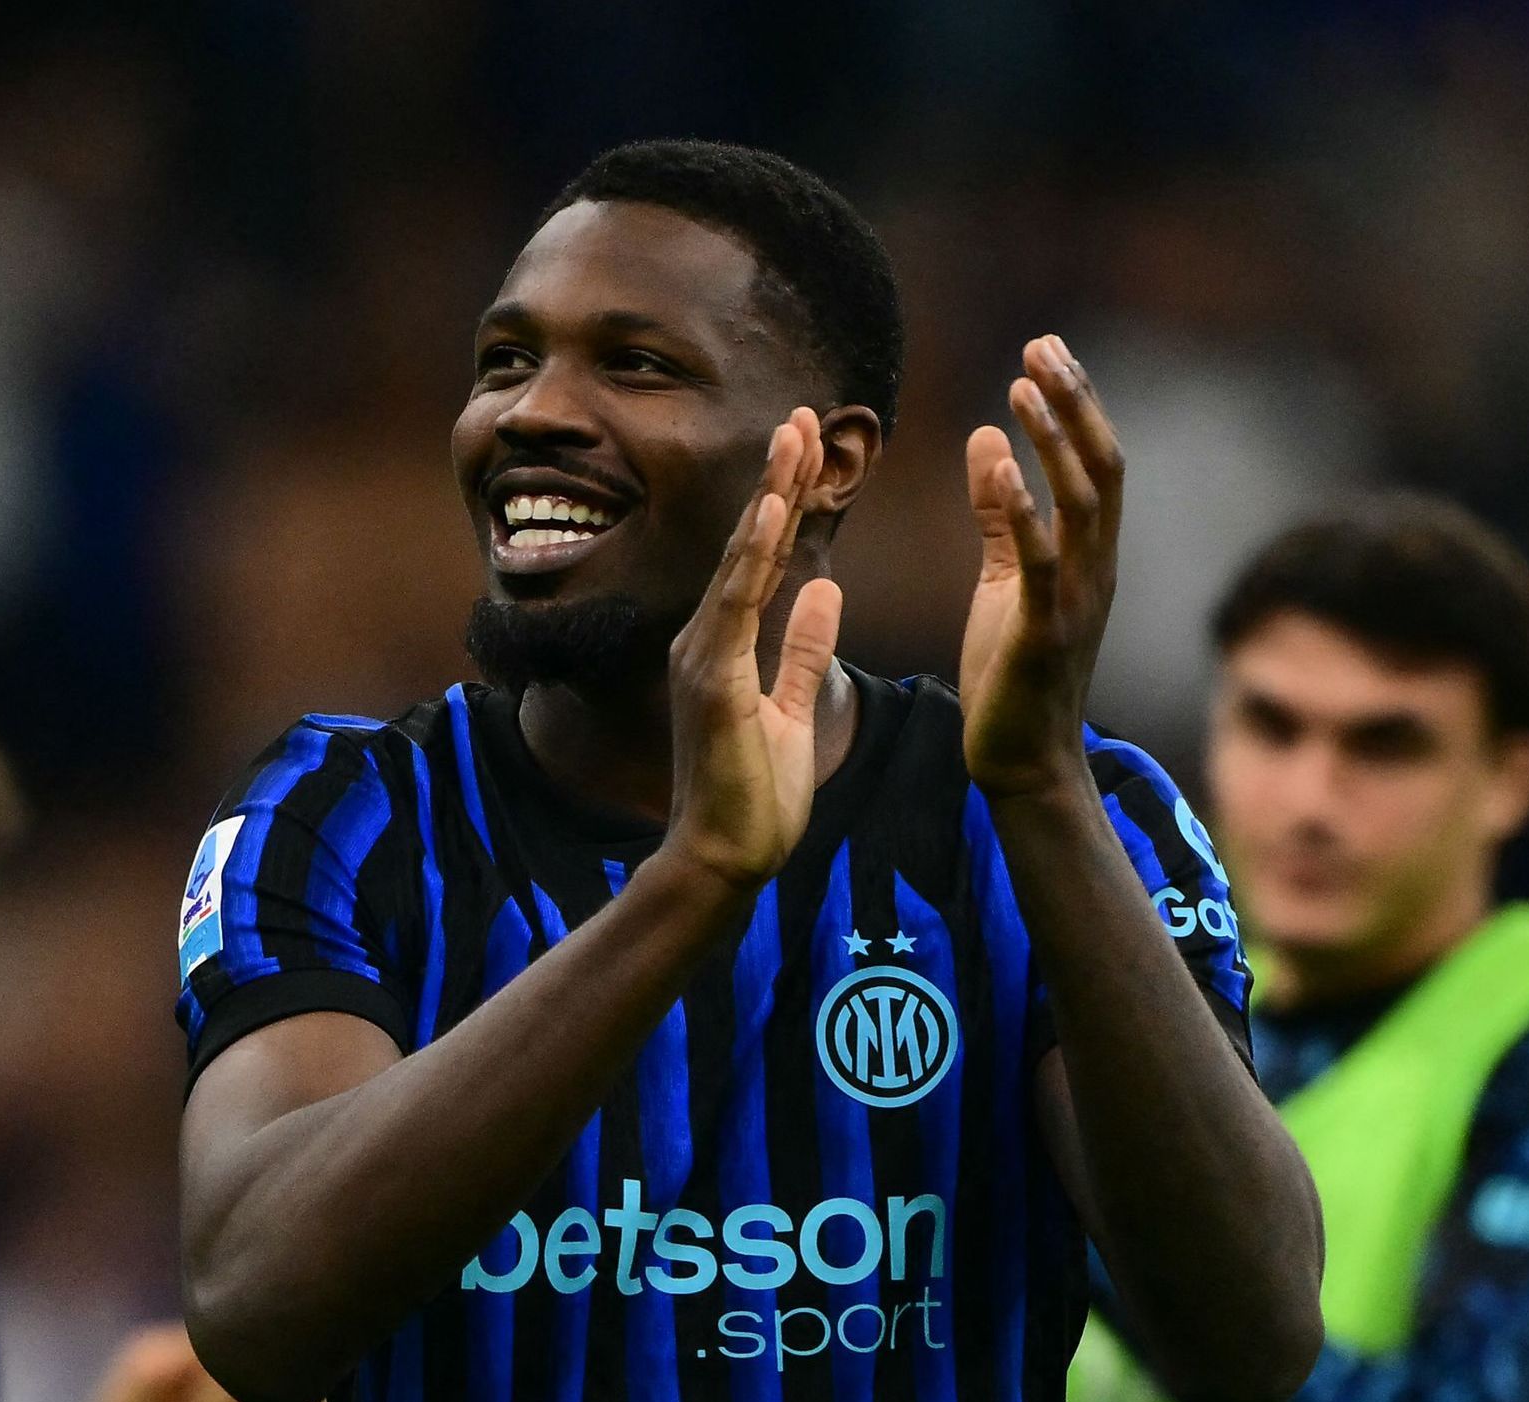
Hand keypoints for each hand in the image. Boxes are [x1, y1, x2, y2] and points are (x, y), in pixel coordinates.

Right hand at [656, 410, 843, 888]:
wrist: (723, 860)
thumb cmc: (755, 799)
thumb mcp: (793, 712)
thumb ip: (803, 650)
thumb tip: (825, 590)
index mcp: (725, 646)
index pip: (764, 558)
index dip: (787, 501)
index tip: (808, 447)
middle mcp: (706, 639)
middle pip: (751, 543)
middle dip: (779, 478)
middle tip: (803, 415)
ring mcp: (703, 655)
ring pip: (744, 559)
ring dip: (771, 497)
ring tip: (794, 438)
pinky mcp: (711, 679)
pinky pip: (738, 604)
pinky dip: (756, 555)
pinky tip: (773, 512)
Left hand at [960, 336, 1123, 799]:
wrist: (1021, 763)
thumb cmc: (1012, 674)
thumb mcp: (1004, 581)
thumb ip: (999, 515)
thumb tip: (986, 441)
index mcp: (1089, 554)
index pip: (1094, 462)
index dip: (1075, 404)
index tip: (1044, 350)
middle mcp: (1097, 568)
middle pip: (1100, 466)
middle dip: (1074, 403)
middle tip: (1042, 346)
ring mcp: (1078, 600)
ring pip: (1081, 503)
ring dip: (1054, 440)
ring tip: (1022, 387)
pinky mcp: (1044, 632)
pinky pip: (1043, 563)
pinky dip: (1026, 513)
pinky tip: (1004, 470)